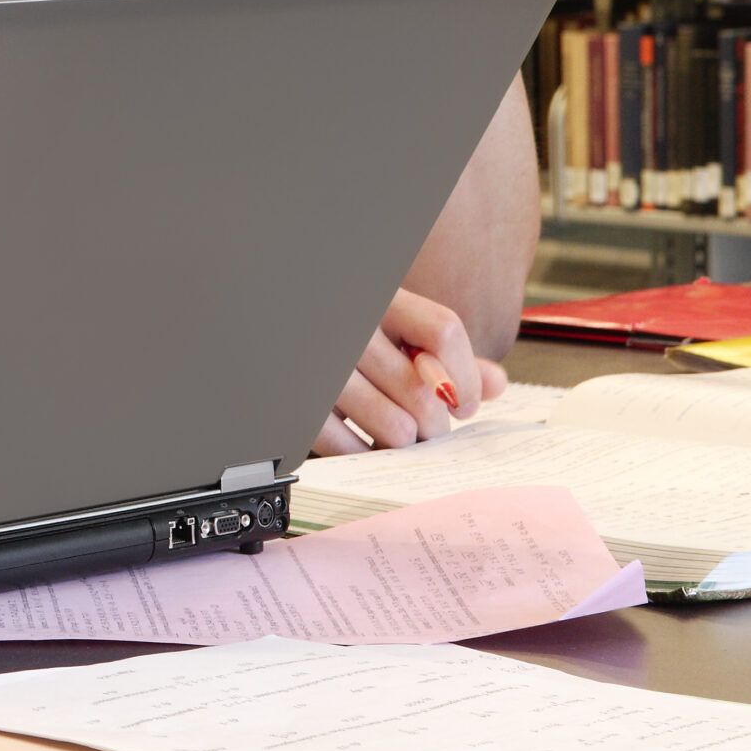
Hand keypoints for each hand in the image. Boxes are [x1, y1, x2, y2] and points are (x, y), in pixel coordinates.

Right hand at [313, 286, 504, 456]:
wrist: (256, 306)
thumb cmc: (335, 325)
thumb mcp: (385, 319)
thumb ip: (439, 349)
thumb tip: (494, 384)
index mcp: (376, 295)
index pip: (443, 331)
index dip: (465, 377)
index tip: (465, 403)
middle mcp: (347, 325)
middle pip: (424, 392)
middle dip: (436, 423)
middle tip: (428, 427)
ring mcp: (319, 366)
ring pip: (395, 427)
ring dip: (405, 443)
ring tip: (398, 436)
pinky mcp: (295, 403)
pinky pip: (348, 447)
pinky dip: (363, 455)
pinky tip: (364, 446)